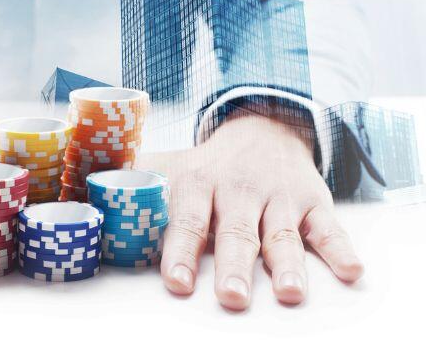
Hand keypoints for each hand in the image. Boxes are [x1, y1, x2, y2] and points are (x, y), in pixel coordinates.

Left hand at [138, 115, 362, 308]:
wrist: (262, 128)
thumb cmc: (209, 164)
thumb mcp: (171, 167)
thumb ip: (134, 184)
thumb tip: (75, 195)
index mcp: (198, 184)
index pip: (186, 221)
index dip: (179, 252)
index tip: (175, 283)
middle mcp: (239, 190)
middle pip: (235, 232)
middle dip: (233, 266)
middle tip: (229, 297)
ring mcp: (277, 196)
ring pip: (281, 233)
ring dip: (287, 264)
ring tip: (290, 293)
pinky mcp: (310, 200)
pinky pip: (328, 226)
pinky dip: (339, 247)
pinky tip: (350, 270)